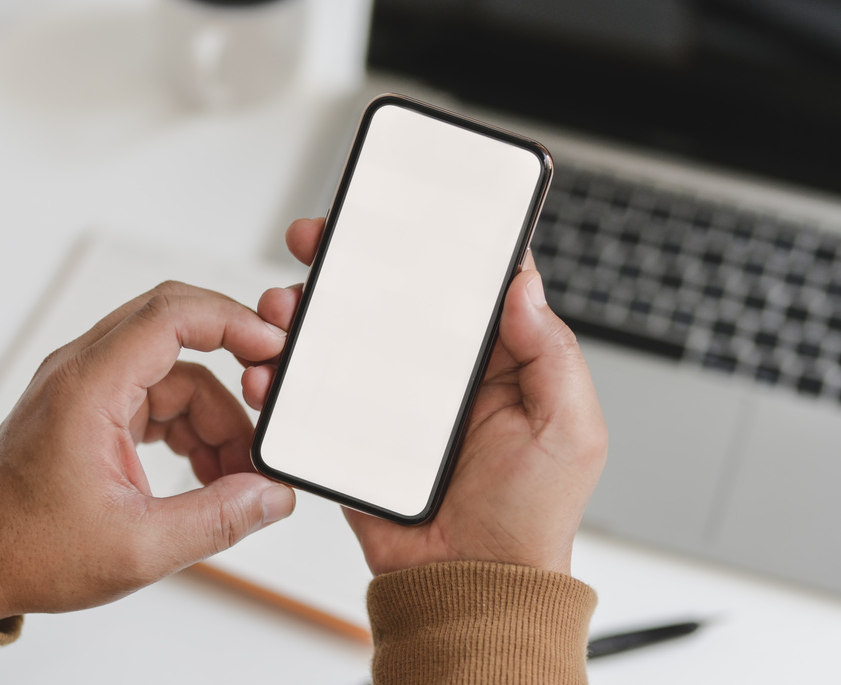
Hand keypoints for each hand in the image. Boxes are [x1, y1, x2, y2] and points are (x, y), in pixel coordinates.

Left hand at [0, 281, 296, 622]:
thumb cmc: (26, 551)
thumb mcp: (137, 547)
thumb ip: (217, 519)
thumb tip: (273, 496)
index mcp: (87, 387)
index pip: (171, 314)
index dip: (232, 321)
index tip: (272, 348)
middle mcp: (83, 372)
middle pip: (178, 331)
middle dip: (234, 367)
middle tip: (271, 407)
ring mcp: (85, 388)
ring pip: (174, 373)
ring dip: (214, 418)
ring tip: (233, 478)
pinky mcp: (90, 410)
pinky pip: (157, 396)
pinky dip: (189, 429)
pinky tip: (206, 475)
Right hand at [243, 218, 607, 575]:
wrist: (471, 588)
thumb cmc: (531, 519)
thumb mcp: (569, 430)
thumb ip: (553, 353)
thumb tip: (525, 283)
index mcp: (496, 360)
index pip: (464, 283)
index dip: (435, 241)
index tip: (403, 208)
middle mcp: (440, 373)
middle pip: (389, 296)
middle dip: (350, 260)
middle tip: (319, 239)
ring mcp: (392, 400)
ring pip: (342, 335)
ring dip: (306, 310)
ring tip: (284, 305)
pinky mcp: (352, 434)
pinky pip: (313, 393)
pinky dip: (285, 374)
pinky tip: (272, 366)